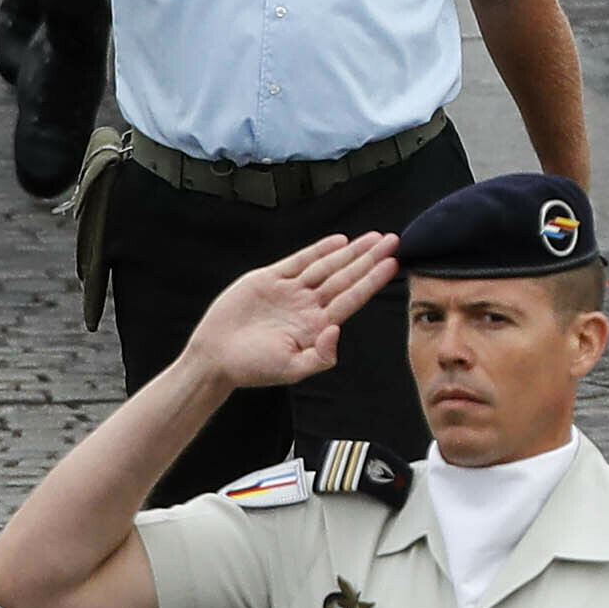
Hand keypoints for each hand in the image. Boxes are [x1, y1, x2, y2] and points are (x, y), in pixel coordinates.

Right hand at [189, 235, 394, 393]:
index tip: (393, 263)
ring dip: (350, 251)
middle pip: (346, 277)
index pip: (353, 298)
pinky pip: (298, 261)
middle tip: (393, 241)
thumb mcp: (292, 369)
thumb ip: (320, 356)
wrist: (215, 357)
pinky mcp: (268, 280)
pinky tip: (338, 242)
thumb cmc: (252, 368)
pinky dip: (318, 250)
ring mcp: (290, 291)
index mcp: (317, 325)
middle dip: (369, 259)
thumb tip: (336, 330)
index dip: (373, 280)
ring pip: (326, 266)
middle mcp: (308, 306)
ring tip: (373, 238)